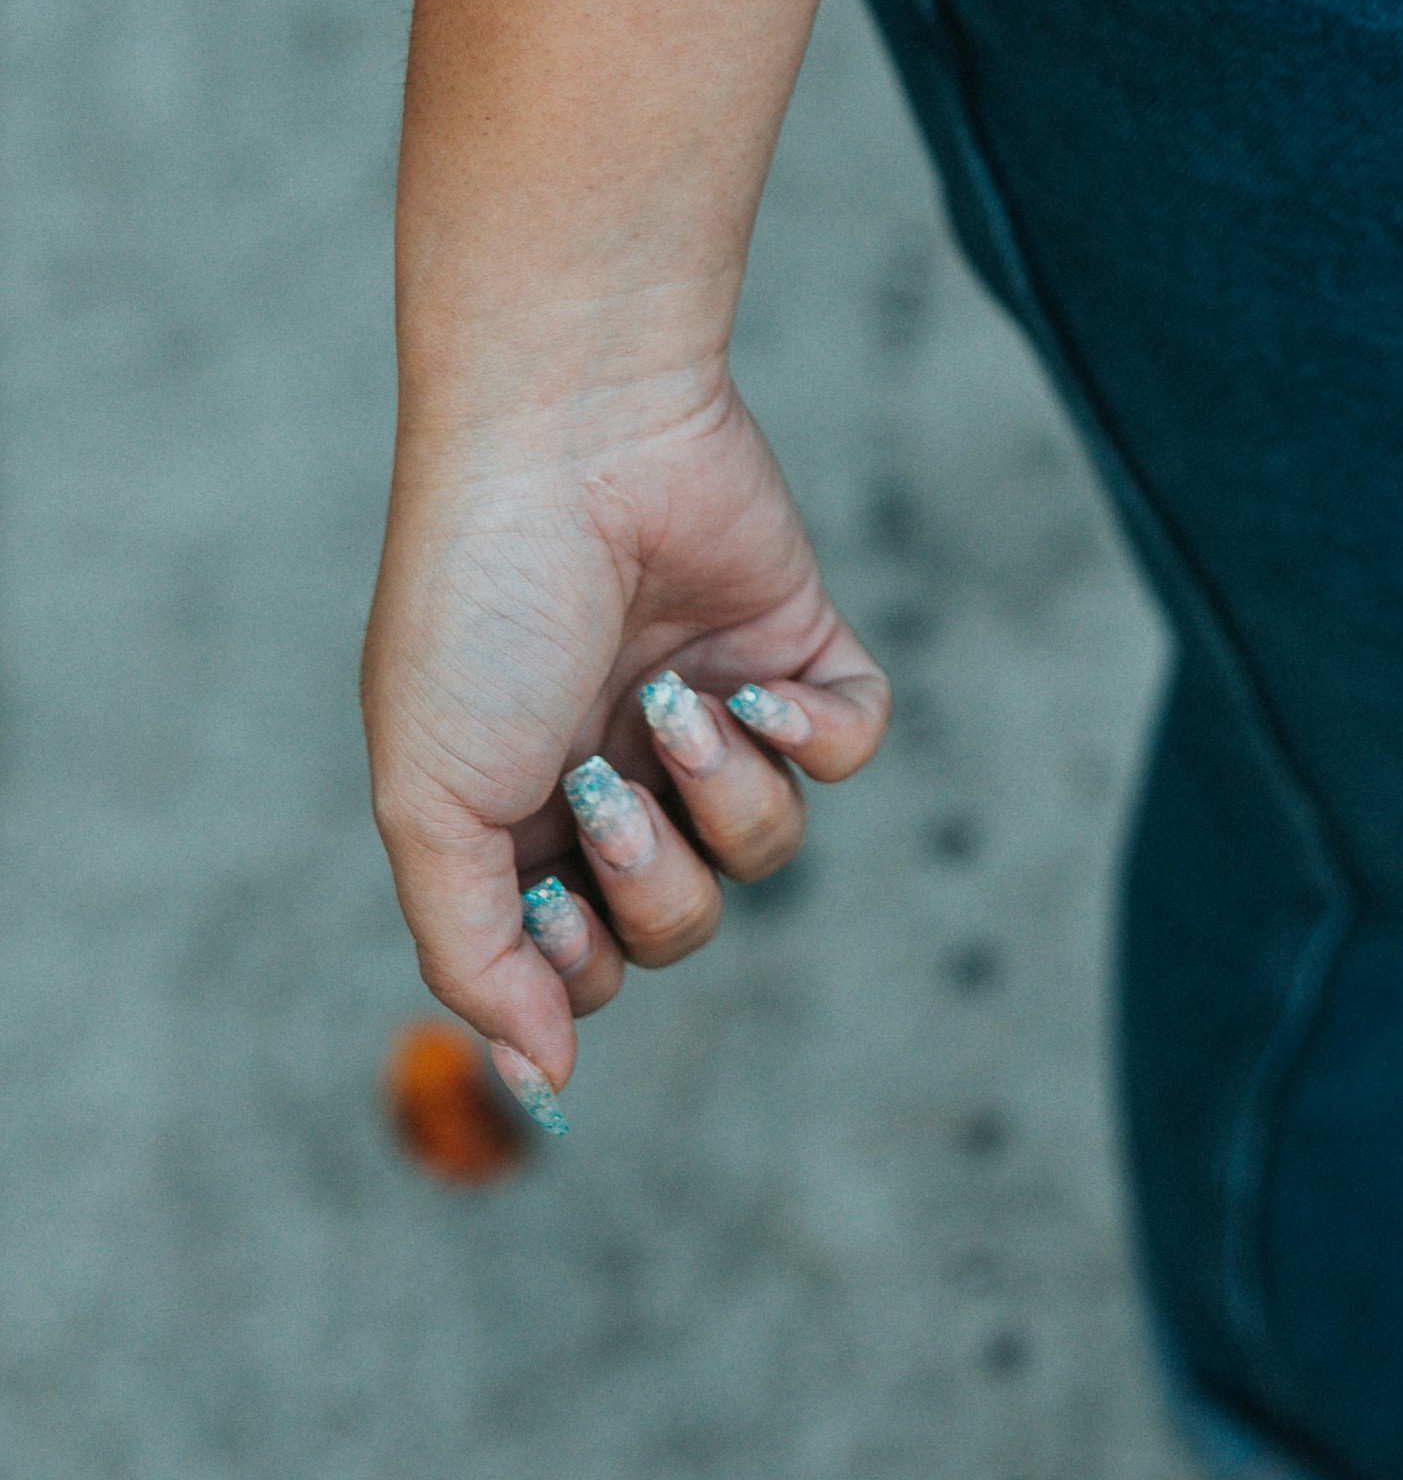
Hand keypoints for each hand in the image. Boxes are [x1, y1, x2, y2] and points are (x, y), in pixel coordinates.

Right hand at [364, 369, 887, 1123]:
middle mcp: (620, 768)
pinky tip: (764, 692)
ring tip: (678, 706)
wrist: (570, 438)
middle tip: (610, 780)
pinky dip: (820, 739)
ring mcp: (712, 706)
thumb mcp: (428, 802)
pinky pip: (851, 746)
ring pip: (771, 845)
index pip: (583, 965)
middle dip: (655, 876)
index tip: (552, 896)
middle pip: (683, 923)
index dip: (581, 960)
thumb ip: (475, 959)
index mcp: (521, 814)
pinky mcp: (793, 643)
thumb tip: (541, 1086)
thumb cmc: (480, 608)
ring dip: (729, 795)